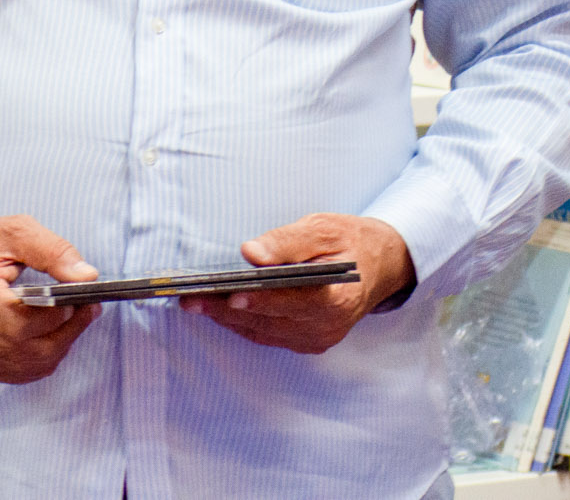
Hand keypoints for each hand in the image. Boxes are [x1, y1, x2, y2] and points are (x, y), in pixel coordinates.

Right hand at [0, 213, 101, 383]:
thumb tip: (87, 276)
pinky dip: (41, 356)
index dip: (67, 307)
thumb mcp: (12, 232)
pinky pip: (22, 372)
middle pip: (41, 348)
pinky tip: (47, 334)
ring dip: (60, 344)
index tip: (83, 293)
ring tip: (70, 317)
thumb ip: (53, 251)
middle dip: (71, 328)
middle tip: (86, 306)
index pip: (38, 319)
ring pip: (35, 365)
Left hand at [180, 213, 414, 354]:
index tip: (232, 294)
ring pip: (263, 331)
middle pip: (270, 320)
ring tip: (194, 302)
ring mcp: (317, 338)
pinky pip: (267, 335)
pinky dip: (242, 323)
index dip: (262, 299)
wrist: (379, 267)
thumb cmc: (349, 242)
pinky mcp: (307, 341)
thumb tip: (252, 253)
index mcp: (337, 296)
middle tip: (191, 298)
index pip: (294, 300)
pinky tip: (218, 309)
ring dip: (228, 318)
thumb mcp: (323, 228)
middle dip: (228, 309)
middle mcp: (328, 325)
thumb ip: (288, 241)